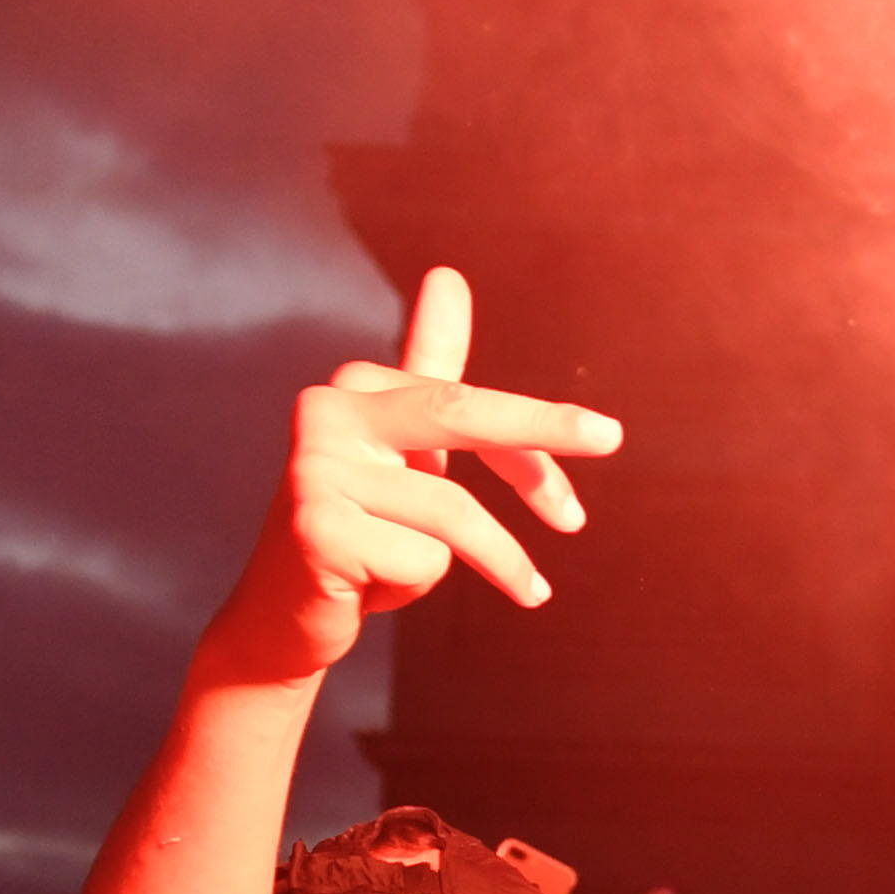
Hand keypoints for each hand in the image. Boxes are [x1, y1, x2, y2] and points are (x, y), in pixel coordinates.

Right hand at [210, 270, 618, 684]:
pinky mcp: (315, 527)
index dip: (537, 431)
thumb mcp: (408, 448)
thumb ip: (430, 366)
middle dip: (541, 428)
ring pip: (452, 515)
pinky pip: (421, 560)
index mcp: (356, 388)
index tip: (609, 436)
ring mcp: (315, 468)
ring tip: (516, 590)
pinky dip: (416, 584)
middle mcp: (327, 413)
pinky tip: (375, 588)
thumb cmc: (363, 531)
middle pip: (458, 414)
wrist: (283, 617)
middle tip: (611, 435)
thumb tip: (448, 276)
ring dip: (493, 560)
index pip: (465, 400)